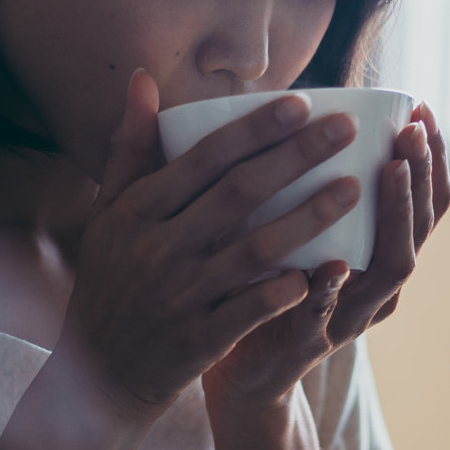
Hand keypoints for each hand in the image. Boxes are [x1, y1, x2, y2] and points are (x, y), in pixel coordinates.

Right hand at [59, 71, 369, 422]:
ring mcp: (179, 296)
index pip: (204, 158)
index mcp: (136, 211)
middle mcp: (156, 248)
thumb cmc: (111, 278)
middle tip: (345, 129)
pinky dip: (286, 290)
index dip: (255, 129)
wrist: (96, 371)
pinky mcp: (198, 340)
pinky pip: (251, 310)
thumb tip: (143, 79)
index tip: (302, 103)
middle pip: (238, 194)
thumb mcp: (107, 212)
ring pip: (254, 249)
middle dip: (296, 157)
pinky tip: (328, 269)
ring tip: (352, 190)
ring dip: (307, 217)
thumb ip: (128, 147)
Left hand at [203, 102, 449, 409]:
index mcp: (380, 255)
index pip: (427, 202)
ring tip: (391, 171)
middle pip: (420, 228)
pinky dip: (331, 290)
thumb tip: (302, 103)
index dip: (432, 158)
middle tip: (412, 130)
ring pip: (392, 267)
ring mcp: (350, 317)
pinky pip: (326, 316)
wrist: (239, 367)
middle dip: (421, 175)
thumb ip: (309, 183)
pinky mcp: (309, 343)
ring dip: (396, 215)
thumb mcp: (299, 229)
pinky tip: (332, 264)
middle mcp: (378, 286)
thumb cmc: (268, 283)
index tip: (423, 109)